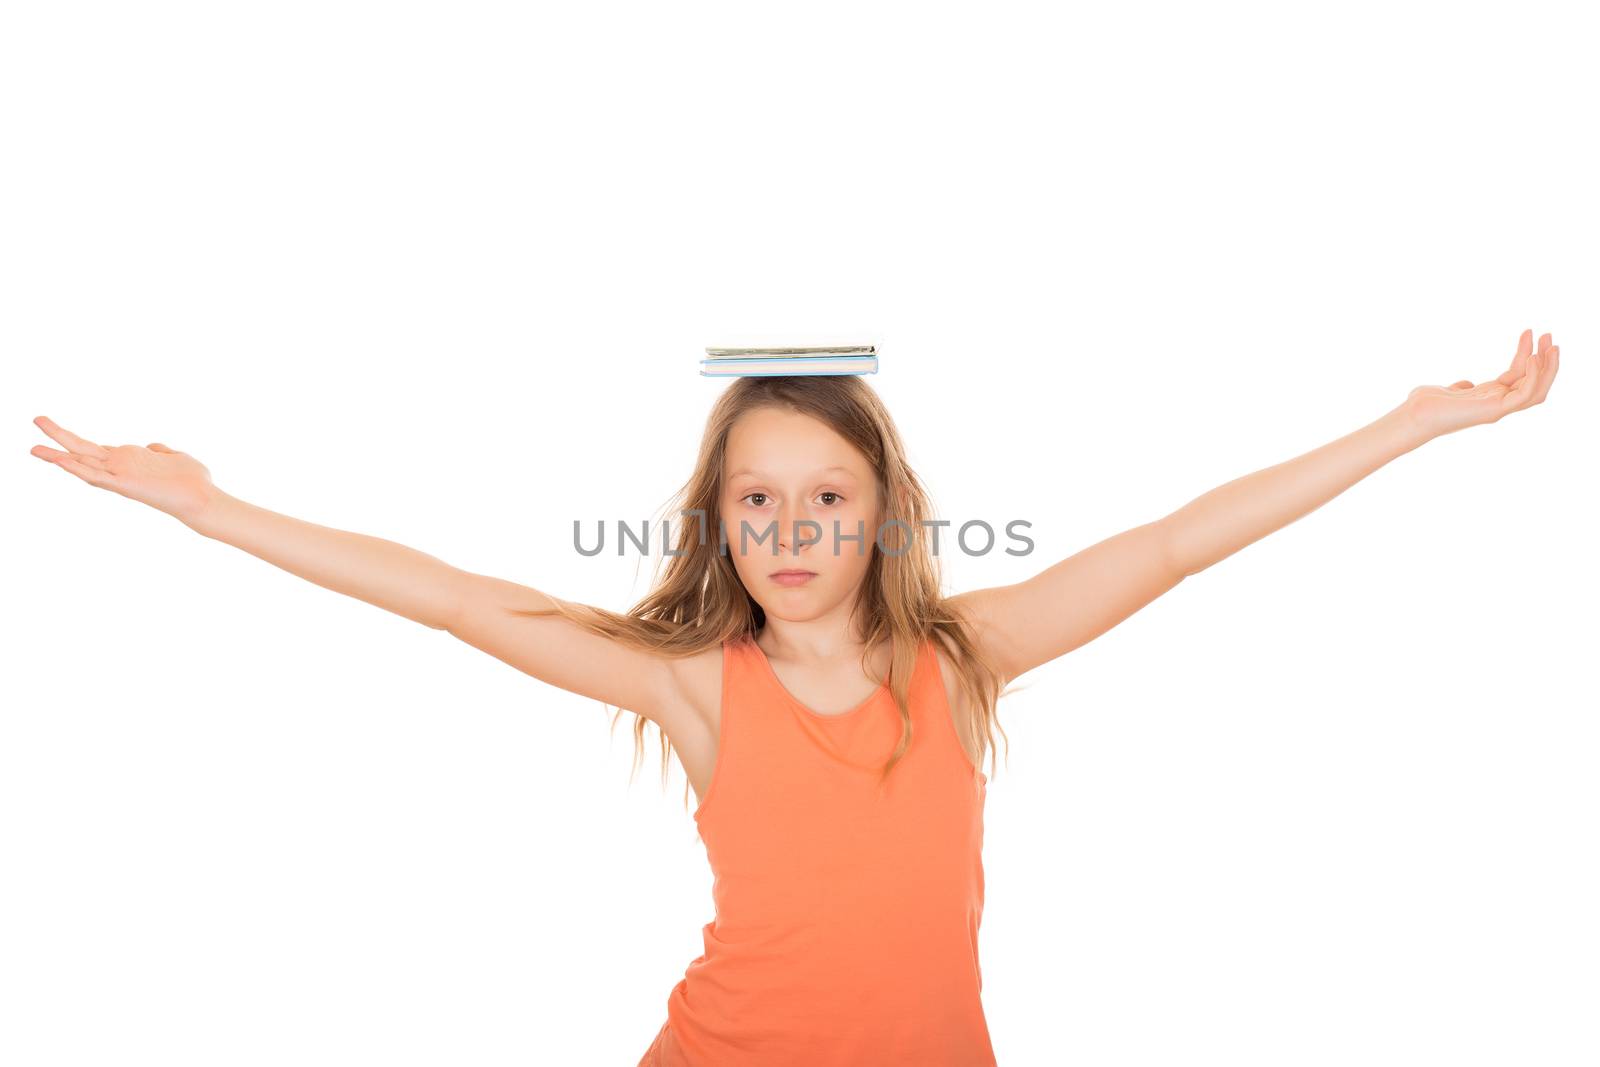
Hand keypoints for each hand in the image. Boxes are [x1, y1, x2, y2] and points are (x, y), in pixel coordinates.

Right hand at [29, 416, 221, 526]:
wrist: (202, 500)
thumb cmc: (193, 481)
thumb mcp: (175, 458)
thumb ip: (160, 451)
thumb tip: (152, 447)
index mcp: (130, 462)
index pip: (98, 451)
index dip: (79, 443)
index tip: (59, 433)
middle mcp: (121, 468)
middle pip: (83, 451)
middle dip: (59, 438)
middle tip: (36, 420)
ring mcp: (121, 477)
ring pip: (83, 462)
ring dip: (57, 454)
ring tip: (33, 447)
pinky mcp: (125, 486)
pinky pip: (97, 477)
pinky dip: (77, 469)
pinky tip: (59, 460)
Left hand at [1403, 329, 1559, 440]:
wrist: (1413, 415)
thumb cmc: (1424, 405)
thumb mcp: (1448, 390)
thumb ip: (1461, 387)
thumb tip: (1466, 384)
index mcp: (1489, 398)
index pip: (1517, 375)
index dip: (1525, 353)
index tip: (1528, 332)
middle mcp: (1498, 404)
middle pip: (1534, 383)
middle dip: (1546, 361)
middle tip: (1549, 335)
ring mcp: (1498, 409)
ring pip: (1537, 392)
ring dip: (1548, 368)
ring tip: (1550, 344)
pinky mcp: (1494, 410)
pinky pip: (1525, 394)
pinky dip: (1533, 377)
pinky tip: (1532, 357)